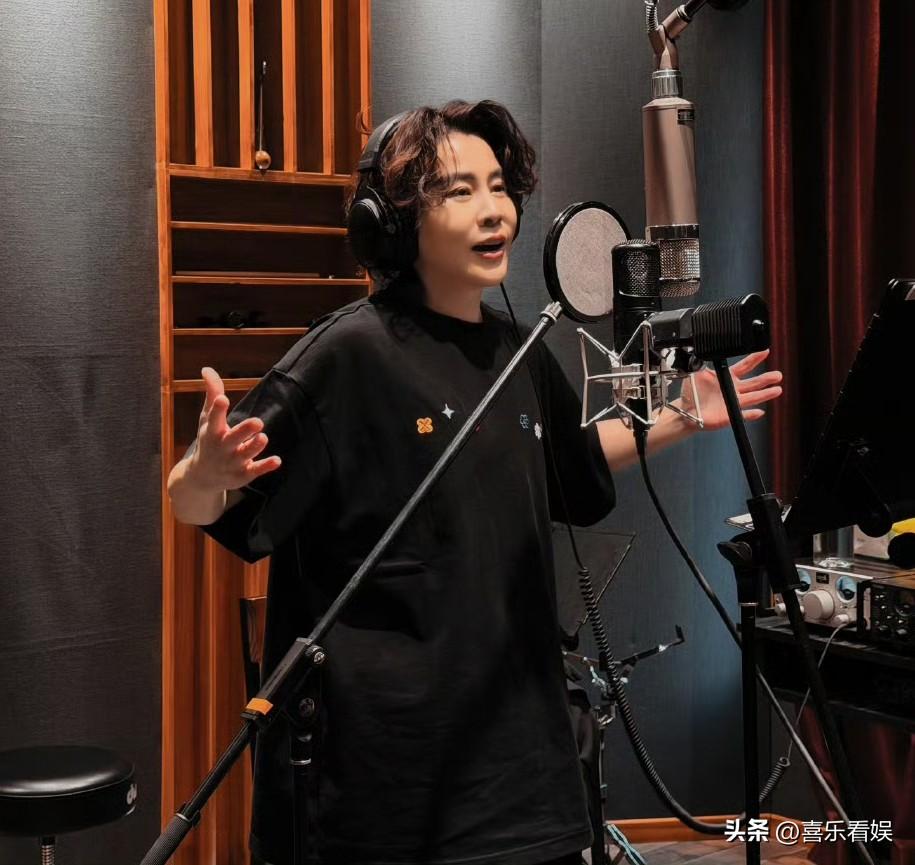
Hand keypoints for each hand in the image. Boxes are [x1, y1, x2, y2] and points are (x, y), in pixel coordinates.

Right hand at [188, 367, 281, 490]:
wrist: (202, 476)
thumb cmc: (208, 440)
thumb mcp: (207, 418)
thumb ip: (212, 393)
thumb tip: (207, 368)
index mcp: (212, 431)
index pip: (214, 419)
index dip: (218, 409)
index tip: (223, 399)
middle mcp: (221, 447)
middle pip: (231, 439)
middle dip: (243, 431)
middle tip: (258, 422)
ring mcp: (231, 463)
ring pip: (244, 455)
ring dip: (253, 447)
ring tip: (263, 437)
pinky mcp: (242, 475)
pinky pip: (254, 471)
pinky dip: (264, 467)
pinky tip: (277, 460)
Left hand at [678, 349, 782, 430]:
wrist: (687, 410)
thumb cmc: (693, 392)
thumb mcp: (695, 374)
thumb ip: (701, 364)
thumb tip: (703, 354)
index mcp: (727, 377)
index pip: (745, 365)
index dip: (755, 358)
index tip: (765, 351)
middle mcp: (734, 389)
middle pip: (754, 382)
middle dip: (766, 378)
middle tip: (777, 375)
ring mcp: (733, 402)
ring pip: (753, 397)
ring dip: (765, 394)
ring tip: (777, 390)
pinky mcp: (730, 415)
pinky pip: (743, 415)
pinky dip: (751, 414)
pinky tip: (759, 412)